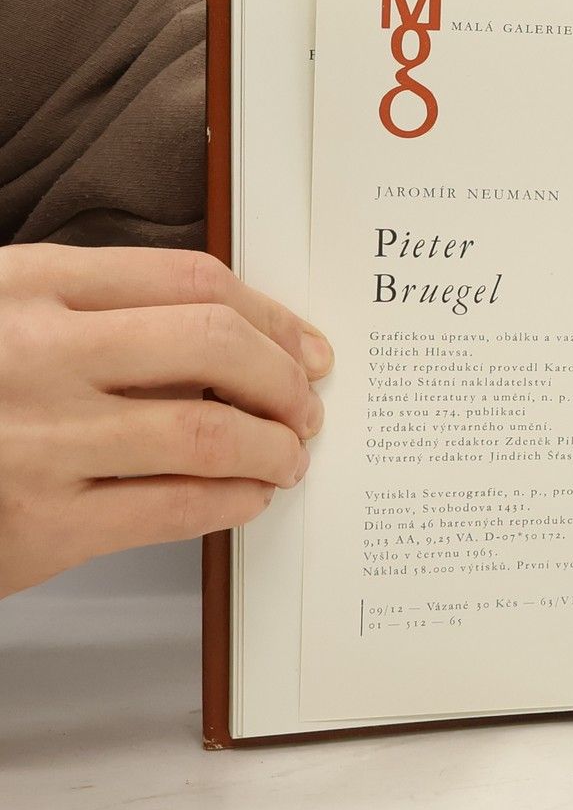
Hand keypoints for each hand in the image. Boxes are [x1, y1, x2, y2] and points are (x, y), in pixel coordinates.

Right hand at [0, 245, 330, 596]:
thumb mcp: (3, 313)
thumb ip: (93, 309)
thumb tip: (227, 336)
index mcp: (29, 286)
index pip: (191, 282)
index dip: (270, 314)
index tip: (302, 342)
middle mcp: (37, 357)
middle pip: (214, 346)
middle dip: (283, 377)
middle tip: (306, 401)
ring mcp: (38, 443)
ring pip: (206, 432)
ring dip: (272, 445)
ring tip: (288, 453)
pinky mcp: (38, 528)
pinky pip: (171, 508)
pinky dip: (230, 502)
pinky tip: (247, 496)